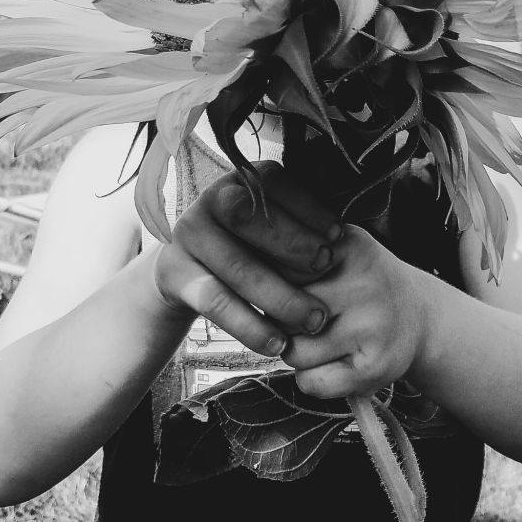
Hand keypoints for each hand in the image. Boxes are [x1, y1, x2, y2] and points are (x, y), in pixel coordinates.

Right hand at [153, 161, 342, 357]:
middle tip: (327, 271)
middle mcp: (212, 200)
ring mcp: (190, 235)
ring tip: (313, 320)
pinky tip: (277, 342)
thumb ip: (300, 224)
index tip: (339, 237)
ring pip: (238, 268)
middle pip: (250, 219)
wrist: (187, 268)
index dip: (309, 210)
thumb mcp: (272, 225)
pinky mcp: (176, 273)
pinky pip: (216, 302)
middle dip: (294, 246)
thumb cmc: (250, 244)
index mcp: (242, 180)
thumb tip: (345, 238)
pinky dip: (250, 326)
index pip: (275, 184)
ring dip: (281, 297)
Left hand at [282, 225, 432, 398]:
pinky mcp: (374, 367)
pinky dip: (311, 379)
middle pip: (281, 310)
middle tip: (302, 318)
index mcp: (349, 244)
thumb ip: (294, 256)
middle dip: (280, 319)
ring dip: (295, 352)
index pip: (279, 266)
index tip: (285, 284)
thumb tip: (248, 283)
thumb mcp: (339, 249)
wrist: (420, 315)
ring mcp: (371, 326)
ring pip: (293, 350)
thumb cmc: (361, 283)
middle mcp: (364, 282)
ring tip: (319, 340)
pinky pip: (311, 382)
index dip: (273, 281)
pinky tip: (331, 364)